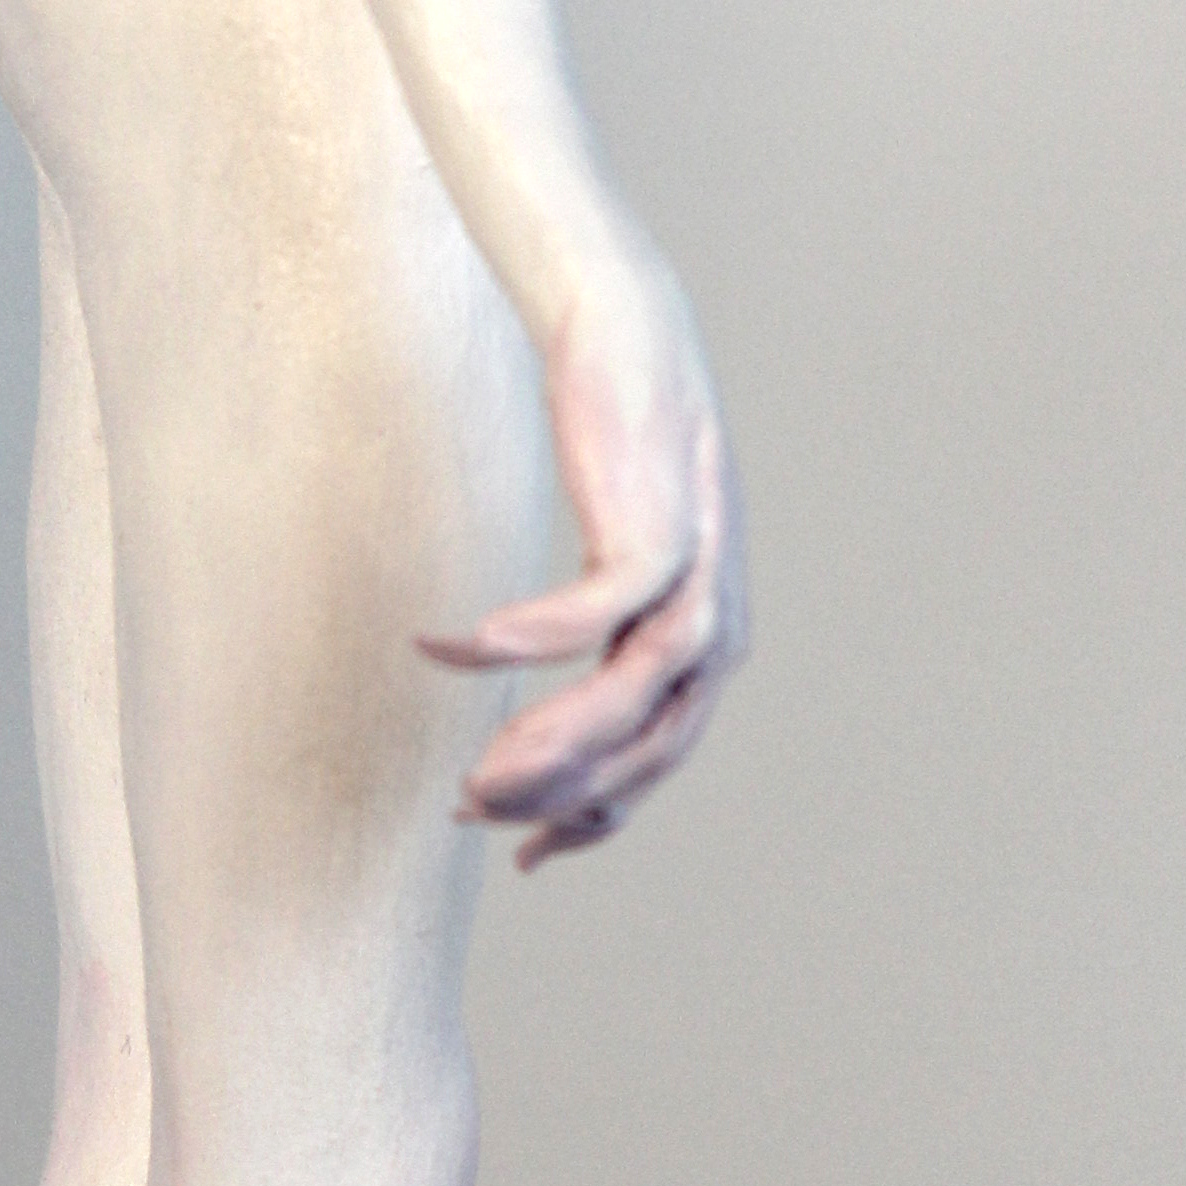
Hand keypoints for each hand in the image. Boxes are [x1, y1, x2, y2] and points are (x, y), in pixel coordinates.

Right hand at [421, 229, 745, 859]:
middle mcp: (716, 626)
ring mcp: (696, 578)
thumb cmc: (616, 447)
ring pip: (628, 696)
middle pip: (644, 749)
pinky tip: (469, 648)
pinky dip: (532, 638)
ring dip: (548, 740)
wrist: (629, 331)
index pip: (654, 766)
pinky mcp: (660, 525)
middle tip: (470, 805)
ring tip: (474, 764)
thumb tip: (545, 690)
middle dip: (557, 794)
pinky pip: (596, 609)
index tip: (517, 853)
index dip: (586, 819)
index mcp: (709, 647)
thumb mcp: (619, 555)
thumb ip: (605, 629)